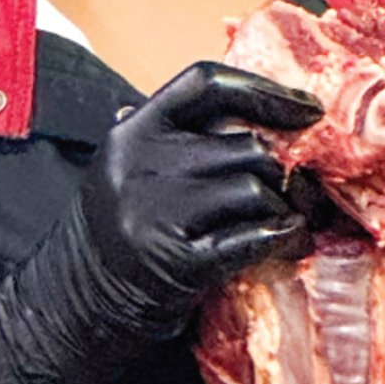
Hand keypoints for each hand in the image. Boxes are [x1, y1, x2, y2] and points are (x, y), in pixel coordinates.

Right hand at [0, 62, 323, 383]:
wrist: (78, 300)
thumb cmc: (122, 227)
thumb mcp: (128, 166)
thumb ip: (173, 133)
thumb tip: (250, 103)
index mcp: (134, 131)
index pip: (206, 84)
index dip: (264, 90)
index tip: (307, 110)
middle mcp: (141, 164)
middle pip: (245, 143)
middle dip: (285, 169)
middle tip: (303, 187)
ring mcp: (157, 212)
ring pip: (255, 188)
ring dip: (286, 206)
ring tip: (289, 218)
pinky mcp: (178, 259)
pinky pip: (255, 237)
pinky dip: (286, 238)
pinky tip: (292, 241)